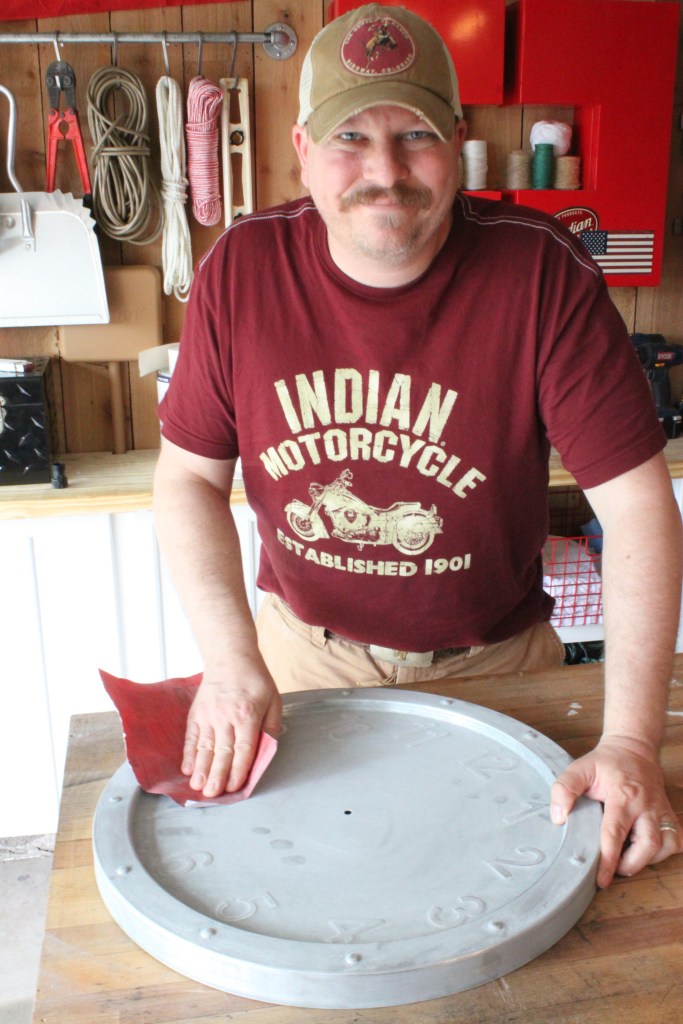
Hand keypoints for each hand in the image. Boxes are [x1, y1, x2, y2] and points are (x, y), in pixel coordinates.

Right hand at [181, 667, 281, 797]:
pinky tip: (188, 768)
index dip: (238, 770)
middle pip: (222, 751)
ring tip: (197, 787)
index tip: (234, 787)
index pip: (243, 748)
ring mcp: (209, 715)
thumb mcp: (273, 699)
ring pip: (205, 747)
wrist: (230, 656)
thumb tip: (268, 749)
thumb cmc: (255, 679)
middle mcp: (226, 716)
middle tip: (212, 795)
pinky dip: (189, 754)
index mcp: (248, 714)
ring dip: (201, 769)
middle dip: (217, 776)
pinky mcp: (196, 713)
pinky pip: (192, 737)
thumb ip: (271, 726)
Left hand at [550, 736, 682, 887]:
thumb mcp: (579, 769)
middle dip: (630, 865)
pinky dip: (664, 852)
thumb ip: (564, 789)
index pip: (615, 834)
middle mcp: (647, 805)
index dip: (608, 860)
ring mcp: (662, 810)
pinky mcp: (670, 814)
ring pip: (665, 846)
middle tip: (613, 868)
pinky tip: (646, 849)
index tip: (601, 880)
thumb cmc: (606, 762)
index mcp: (623, 795)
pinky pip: (676, 840)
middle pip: (648, 845)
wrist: (634, 748)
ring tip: (627, 858)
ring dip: (647, 860)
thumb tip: (558, 818)